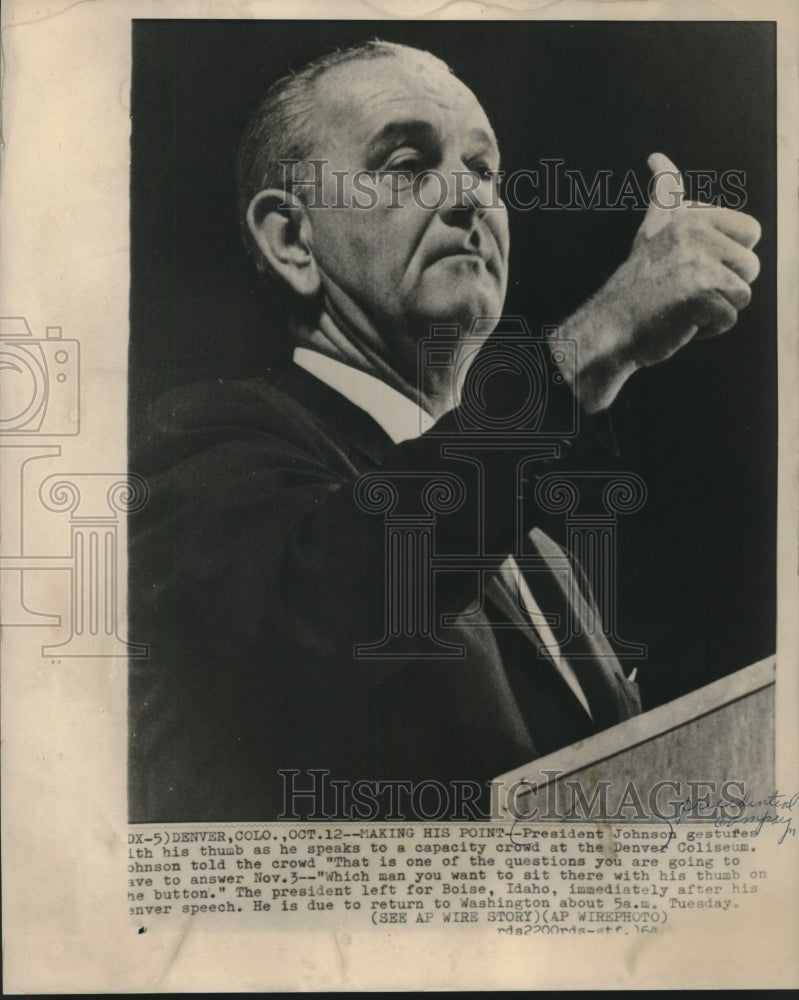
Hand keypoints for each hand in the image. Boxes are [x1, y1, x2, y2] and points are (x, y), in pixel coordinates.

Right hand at [557, 153, 760, 411]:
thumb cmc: (636, 286)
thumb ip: (664, 193)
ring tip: (683, 305)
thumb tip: (658, 157)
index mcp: (689, 217)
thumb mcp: (653, 230)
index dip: (728, 256)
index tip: (691, 264)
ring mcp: (697, 263)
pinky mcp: (701, 293)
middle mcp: (694, 233)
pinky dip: (708, 328)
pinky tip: (681, 322)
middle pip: (750, 266)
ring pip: (742, 292)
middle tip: (685, 290)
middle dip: (725, 286)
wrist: (609, 328)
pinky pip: (729, 317)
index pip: (750, 232)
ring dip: (717, 308)